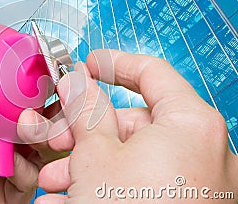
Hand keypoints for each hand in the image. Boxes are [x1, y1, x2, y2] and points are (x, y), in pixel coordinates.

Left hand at [0, 70, 65, 203]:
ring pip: (42, 142)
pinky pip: (29, 175)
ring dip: (38, 129)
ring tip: (19, 123)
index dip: (22, 73)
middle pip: (34, 112)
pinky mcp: (12, 190)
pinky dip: (18, 164)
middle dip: (45, 100)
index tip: (27, 55)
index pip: (6, 89)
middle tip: (37, 89)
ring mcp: (8, 161)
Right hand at [33, 49, 237, 202]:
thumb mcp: (94, 156)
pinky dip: (104, 186)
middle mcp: (200, 151)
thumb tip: (77, 80)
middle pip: (132, 122)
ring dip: (85, 166)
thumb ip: (86, 110)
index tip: (87, 64)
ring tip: (53, 184)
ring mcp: (192, 182)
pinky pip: (139, 183)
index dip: (113, 63)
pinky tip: (69, 201)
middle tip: (53, 138)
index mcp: (189, 124)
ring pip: (130, 157)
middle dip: (83, 132)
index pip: (150, 73)